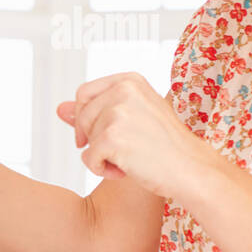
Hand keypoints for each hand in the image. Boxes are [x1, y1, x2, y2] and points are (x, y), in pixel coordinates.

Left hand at [57, 72, 206, 197]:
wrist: (192, 169)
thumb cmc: (165, 146)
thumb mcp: (132, 118)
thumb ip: (95, 110)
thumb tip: (59, 109)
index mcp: (129, 80)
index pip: (84, 93)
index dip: (84, 117)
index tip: (98, 133)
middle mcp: (123, 90)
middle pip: (81, 117)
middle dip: (93, 138)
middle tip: (122, 151)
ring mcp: (117, 113)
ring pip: (85, 139)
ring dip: (102, 156)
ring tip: (131, 159)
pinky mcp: (112, 137)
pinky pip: (88, 159)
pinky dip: (101, 170)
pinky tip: (126, 170)